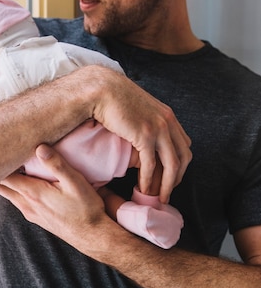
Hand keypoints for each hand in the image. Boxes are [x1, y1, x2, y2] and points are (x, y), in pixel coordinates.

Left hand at [0, 144, 110, 247]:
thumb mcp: (75, 183)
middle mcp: (26, 204)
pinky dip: (13, 189)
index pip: (3, 176)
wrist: (92, 236)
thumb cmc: (86, 209)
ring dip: (3, 180)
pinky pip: (17, 200)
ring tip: (1, 164)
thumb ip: (57, 165)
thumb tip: (39, 147)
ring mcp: (29, 212)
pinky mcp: (36, 217)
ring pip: (8, 194)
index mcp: (32, 193)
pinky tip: (20, 181)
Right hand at [88, 67, 191, 202]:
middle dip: (176, 179)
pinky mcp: (145, 135)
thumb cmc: (114, 100)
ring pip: (172, 165)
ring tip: (157, 198)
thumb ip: (146, 122)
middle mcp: (168, 122)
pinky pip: (151, 164)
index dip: (180, 166)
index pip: (184, 146)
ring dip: (166, 185)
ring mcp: (158, 128)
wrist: (102, 89)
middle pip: (183, 158)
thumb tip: (142, 139)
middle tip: (166, 193)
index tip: (170, 178)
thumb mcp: (139, 110)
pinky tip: (142, 189)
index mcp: (168, 116)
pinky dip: (148, 180)